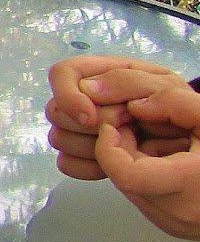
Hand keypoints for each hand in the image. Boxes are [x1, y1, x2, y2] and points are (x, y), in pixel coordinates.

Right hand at [46, 56, 192, 178]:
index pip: (62, 74)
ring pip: (58, 138)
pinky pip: (66, 163)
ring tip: (125, 148)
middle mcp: (88, 98)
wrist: (191, 144)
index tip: (91, 119)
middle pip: (55, 110)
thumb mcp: (167, 88)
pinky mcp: (83, 155)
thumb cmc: (184, 111)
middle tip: (125, 131)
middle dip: (86, 126)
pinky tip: (113, 165)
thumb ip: (131, 82)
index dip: (69, 96)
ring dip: (90, 147)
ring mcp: (82, 128)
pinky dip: (88, 168)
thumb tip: (88, 89)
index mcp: (105, 73)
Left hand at [93, 86, 199, 239]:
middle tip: (147, 123)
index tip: (114, 123)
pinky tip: (179, 158)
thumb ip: (175, 103)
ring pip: (131, 185)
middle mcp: (178, 212)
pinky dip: (152, 172)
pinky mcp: (172, 225)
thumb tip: (135, 106)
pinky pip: (146, 194)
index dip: (109, 146)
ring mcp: (173, 222)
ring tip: (175, 142)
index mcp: (190, 184)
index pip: (125, 174)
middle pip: (122, 175)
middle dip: (125, 144)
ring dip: (140, 158)